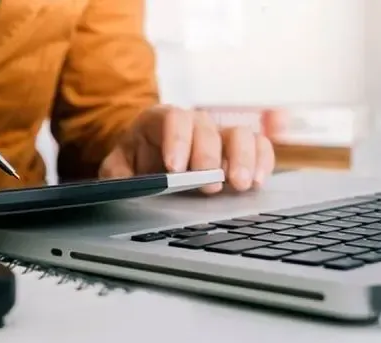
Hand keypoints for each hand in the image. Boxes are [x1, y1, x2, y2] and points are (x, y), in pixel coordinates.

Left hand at [98, 106, 276, 193]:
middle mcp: (192, 123)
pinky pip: (258, 146)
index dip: (177, 140)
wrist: (149, 163)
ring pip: (238, 133)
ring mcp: (218, 135)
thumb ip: (117, 174)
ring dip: (242, 159)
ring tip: (240, 185)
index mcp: (159, 120)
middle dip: (208, 156)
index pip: (172, 118)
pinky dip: (262, 161)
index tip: (175, 168)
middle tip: (208, 183)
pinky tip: (258, 182)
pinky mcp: (238, 150)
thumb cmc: (135, 163)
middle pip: (207, 127)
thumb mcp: (117, 168)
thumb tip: (122, 185)